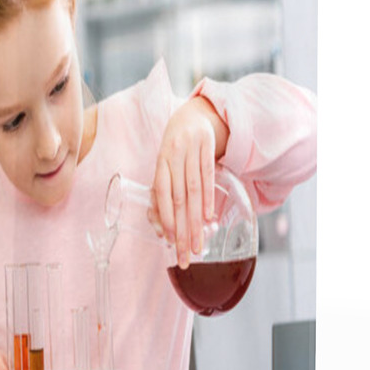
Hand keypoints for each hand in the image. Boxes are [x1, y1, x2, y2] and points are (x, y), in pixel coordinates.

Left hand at [152, 96, 228, 268]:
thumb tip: (163, 222)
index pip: (162, 195)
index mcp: (161, 162)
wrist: (195, 113)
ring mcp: (192, 151)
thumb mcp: (168, 162)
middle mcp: (174, 157)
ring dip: (196, 221)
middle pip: (178, 199)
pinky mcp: (208, 148)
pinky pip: (208, 177)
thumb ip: (167, 187)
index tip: (169, 242)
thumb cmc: (177, 146)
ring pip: (194, 192)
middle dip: (181, 230)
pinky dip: (208, 199)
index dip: (166, 218)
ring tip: (197, 245)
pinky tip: (208, 219)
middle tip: (184, 255)